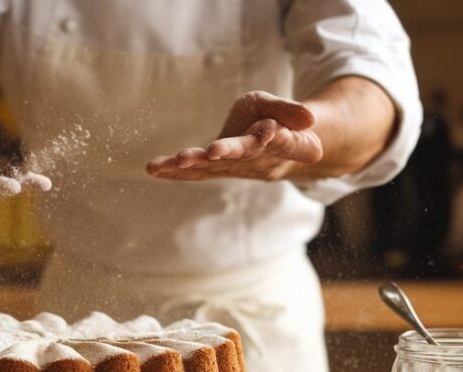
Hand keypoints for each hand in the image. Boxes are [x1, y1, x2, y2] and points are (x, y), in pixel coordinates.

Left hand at [146, 91, 323, 181]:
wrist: (278, 148)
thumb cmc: (282, 121)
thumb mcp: (286, 108)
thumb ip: (291, 111)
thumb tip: (308, 118)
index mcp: (288, 145)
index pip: (283, 141)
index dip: (275, 136)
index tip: (269, 130)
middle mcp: (261, 160)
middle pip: (244, 155)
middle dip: (228, 152)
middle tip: (213, 151)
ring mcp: (238, 168)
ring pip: (216, 166)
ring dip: (195, 164)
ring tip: (177, 160)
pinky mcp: (217, 169)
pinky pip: (195, 172)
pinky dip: (174, 171)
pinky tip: (153, 169)